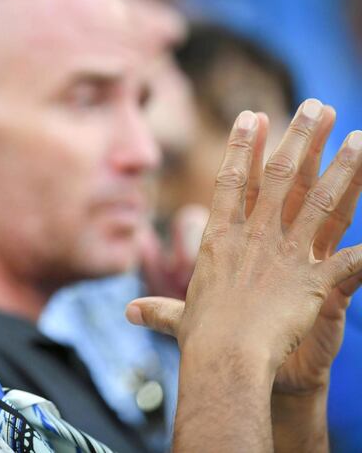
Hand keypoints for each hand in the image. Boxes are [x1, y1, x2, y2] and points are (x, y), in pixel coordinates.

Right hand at [124, 99, 361, 450]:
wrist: (224, 361)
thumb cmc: (199, 342)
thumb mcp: (179, 321)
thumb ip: (158, 310)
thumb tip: (130, 312)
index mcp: (221, 240)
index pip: (231, 183)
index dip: (242, 147)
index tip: (252, 116)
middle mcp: (255, 238)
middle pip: (279, 178)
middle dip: (298, 138)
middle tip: (314, 107)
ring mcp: (287, 256)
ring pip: (319, 202)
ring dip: (342, 168)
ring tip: (358, 137)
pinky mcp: (316, 282)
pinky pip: (353, 258)